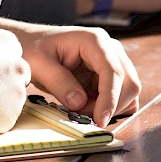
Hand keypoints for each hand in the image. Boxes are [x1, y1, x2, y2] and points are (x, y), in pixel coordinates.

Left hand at [0, 22, 140, 126]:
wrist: (31, 42)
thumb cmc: (33, 48)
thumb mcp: (39, 64)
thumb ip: (59, 82)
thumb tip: (80, 103)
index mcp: (94, 41)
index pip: (113, 71)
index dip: (110, 98)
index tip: (100, 120)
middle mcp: (110, 48)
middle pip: (129, 82)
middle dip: (111, 105)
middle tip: (83, 116)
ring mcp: (112, 60)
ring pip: (128, 90)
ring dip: (110, 107)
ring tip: (81, 109)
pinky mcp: (109, 73)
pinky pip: (121, 94)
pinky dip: (110, 106)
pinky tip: (89, 107)